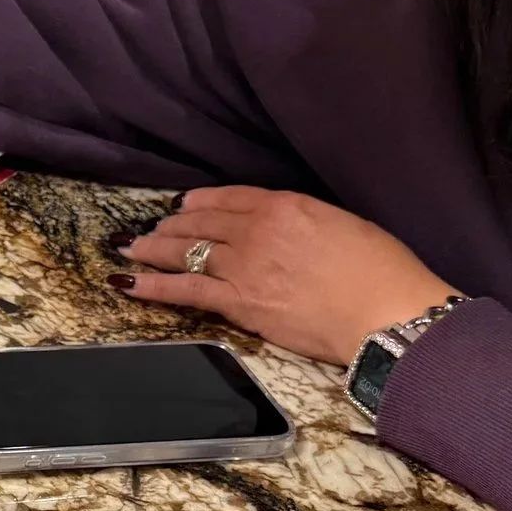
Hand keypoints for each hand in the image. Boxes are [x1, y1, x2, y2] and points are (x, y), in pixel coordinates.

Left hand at [109, 188, 460, 367]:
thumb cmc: (382, 272)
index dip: (204, 201)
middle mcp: (257, 230)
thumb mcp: (346, 225)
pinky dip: (151, 285)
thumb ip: (308, 221)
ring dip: (154, 248)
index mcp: (288, 205)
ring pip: (186, 250)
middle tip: (154, 227)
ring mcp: (243, 266)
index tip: (188, 204)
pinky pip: (183, 290)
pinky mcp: (237, 302)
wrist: (385, 313)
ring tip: (131, 247)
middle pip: (203, 222)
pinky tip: (125, 281)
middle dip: (173, 224)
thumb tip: (291, 228)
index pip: (233, 197)